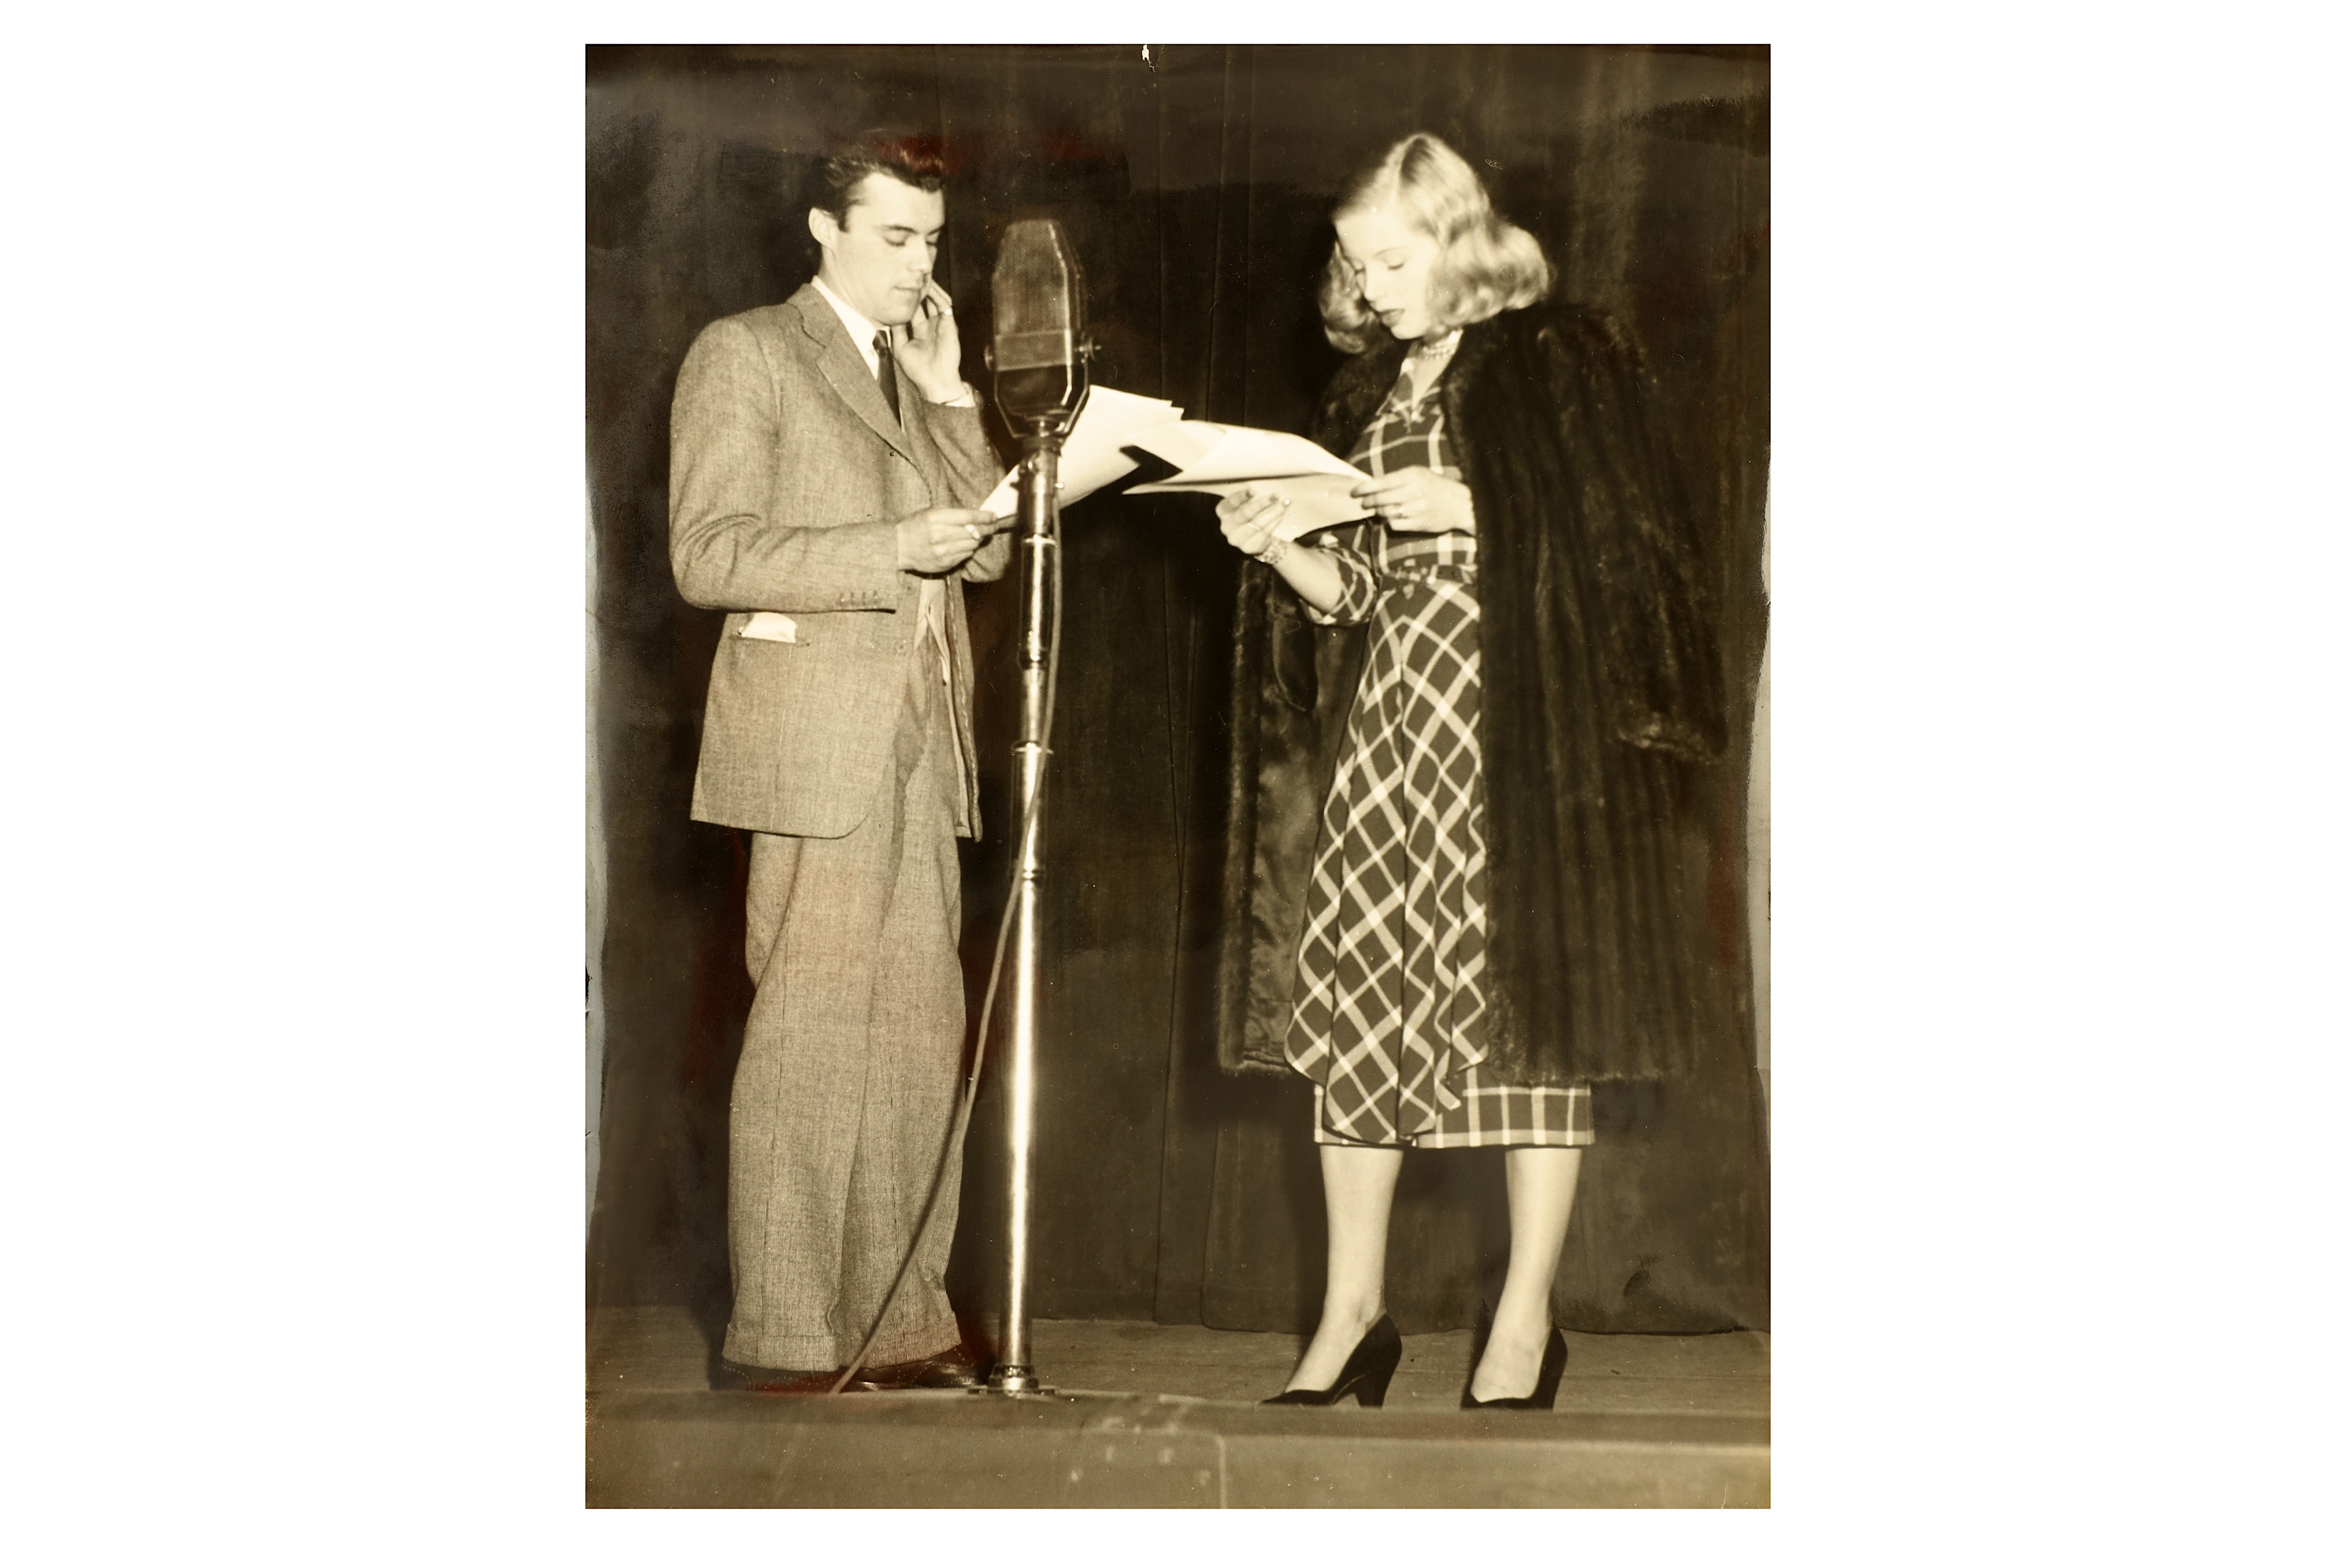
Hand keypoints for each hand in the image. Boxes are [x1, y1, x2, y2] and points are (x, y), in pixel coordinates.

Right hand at [896, 506, 1000, 573]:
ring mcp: (943, 551)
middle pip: (974, 532)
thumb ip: (952, 514)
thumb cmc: (915, 526)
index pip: (969, 517)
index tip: (994, 516)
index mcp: (936, 518)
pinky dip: (968, 549)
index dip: (985, 516)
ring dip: (978, 539)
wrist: (898, 547)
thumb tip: (976, 517)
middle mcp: (940, 535)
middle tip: (993, 526)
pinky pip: (966, 555)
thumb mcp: (930, 512)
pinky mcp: (945, 563)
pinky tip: (963, 545)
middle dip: (987, 528)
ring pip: (972, 544)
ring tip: (977, 535)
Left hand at [897, 279, 966, 402]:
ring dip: (928, 288)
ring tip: (919, 277)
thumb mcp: (900, 347)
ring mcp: (940, 323)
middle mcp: (931, 326)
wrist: (935, 379)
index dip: (908, 301)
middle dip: (918, 291)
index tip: (898, 289)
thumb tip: (891, 314)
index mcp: (920, 332)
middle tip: (909, 277)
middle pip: (925, 302)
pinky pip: (944, 303)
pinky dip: (937, 294)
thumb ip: (896, 330)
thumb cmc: (918, 369)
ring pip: (935, 300)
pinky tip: (928, 287)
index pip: (914, 311)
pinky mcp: (949, 322)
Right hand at [1216, 485, 1293, 557]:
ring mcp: (1237, 539)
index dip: (1240, 497)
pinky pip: (1264, 533)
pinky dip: (1274, 523)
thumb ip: (1248, 497)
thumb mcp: (1243, 504)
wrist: (1251, 538)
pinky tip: (1281, 516)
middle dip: (1261, 504)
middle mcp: (1227, 527)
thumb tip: (1264, 485)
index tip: (1253, 491)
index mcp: (1223, 512)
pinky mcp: (1249, 547)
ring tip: (1284, 504)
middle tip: (1275, 496)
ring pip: (1256, 524)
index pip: (1229, 503)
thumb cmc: (1248, 515)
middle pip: (1244, 514)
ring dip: (1272, 513)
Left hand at [1351, 466, 1472, 533]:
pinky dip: (1389, 522)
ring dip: (1379, 512)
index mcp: (1412, 475)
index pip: (1380, 482)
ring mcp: (1416, 508)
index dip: (1364, 488)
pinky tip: (1392, 518)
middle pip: (1380, 498)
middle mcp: (1413, 491)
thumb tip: (1373, 484)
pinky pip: (1394, 524)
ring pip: (1386, 512)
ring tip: (1380, 510)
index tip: (1354, 492)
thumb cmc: (1436, 487)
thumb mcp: (1420, 474)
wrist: (1461, 504)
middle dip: (1368, 502)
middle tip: (1364, 503)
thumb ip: (1398, 478)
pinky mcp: (1419, 523)